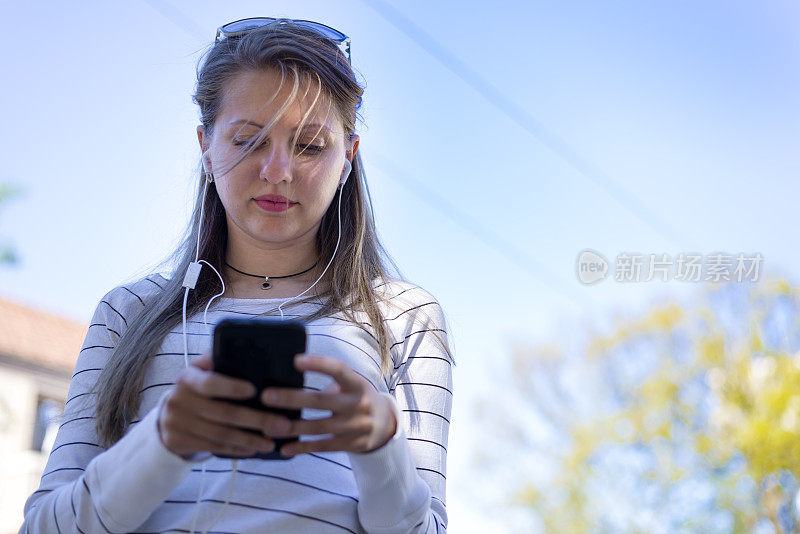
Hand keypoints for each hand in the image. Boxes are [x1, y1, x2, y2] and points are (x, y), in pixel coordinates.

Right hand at [157, 351, 291, 459]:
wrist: (167, 416)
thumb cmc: (197, 391)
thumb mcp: (202, 373)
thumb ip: (220, 362)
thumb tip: (257, 352)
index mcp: (188, 377)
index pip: (210, 383)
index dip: (231, 387)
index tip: (254, 391)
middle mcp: (179, 399)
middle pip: (223, 412)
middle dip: (256, 419)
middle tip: (281, 425)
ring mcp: (176, 422)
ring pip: (221, 434)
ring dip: (250, 439)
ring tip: (272, 442)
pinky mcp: (177, 441)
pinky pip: (213, 446)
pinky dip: (236, 449)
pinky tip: (253, 449)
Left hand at [261, 354, 397, 456]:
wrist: (385, 424)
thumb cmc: (357, 397)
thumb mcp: (351, 384)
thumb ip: (328, 382)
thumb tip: (289, 379)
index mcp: (356, 383)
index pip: (338, 369)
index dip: (318, 364)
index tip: (295, 360)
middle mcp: (358, 404)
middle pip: (320, 400)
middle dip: (292, 398)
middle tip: (266, 396)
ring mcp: (356, 426)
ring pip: (318, 427)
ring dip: (291, 427)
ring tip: (268, 426)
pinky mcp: (352, 444)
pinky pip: (323, 446)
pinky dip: (302, 448)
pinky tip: (285, 448)